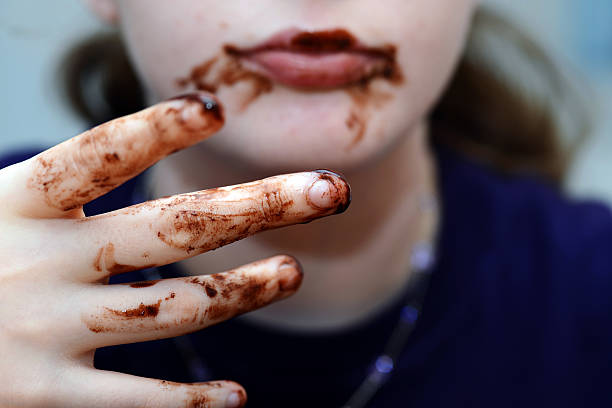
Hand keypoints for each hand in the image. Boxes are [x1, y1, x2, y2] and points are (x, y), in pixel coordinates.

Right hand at [0, 92, 349, 407]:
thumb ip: (56, 184)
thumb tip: (134, 148)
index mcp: (15, 201)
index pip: (98, 154)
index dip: (155, 131)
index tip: (215, 111)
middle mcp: (37, 261)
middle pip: (174, 227)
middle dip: (262, 205)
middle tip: (331, 190)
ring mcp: (42, 331)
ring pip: (172, 309)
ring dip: (243, 291)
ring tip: (294, 275)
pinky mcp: (39, 393)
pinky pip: (129, 401)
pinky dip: (186, 402)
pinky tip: (234, 399)